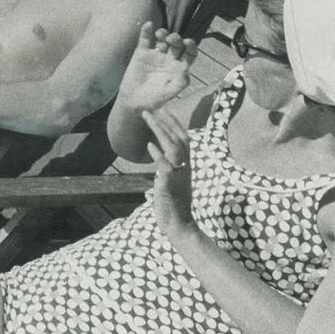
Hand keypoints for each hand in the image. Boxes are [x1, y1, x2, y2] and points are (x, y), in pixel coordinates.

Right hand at [116, 22, 197, 116]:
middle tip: (171, 39)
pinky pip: (145, 39)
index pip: (189, 53)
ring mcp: (155, 55)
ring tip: (160, 34)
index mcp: (178, 68)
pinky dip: (146, 31)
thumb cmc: (153, 100)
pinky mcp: (141, 53)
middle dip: (176, 38)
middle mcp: (168, 59)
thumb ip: (178, 84)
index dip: (191, 46)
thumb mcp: (168, 95)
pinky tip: (148, 24)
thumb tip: (185, 73)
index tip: (188, 42)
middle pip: (176, 44)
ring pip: (162, 39)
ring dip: (163, 33)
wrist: (133, 101)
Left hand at [144, 108, 195, 235]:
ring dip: (160, 131)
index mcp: (185, 166)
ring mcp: (179, 176)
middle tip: (153, 107)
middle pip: (179, 139)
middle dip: (166, 121)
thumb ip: (167, 167)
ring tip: (148, 118)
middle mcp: (185, 168)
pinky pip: (167, 167)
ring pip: (173, 148)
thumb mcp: (171, 181)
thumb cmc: (173, 205)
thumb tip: (156, 154)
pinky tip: (149, 146)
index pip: (184, 140)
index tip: (164, 109)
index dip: (175, 123)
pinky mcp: (170, 186)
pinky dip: (159, 156)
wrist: (179, 226)